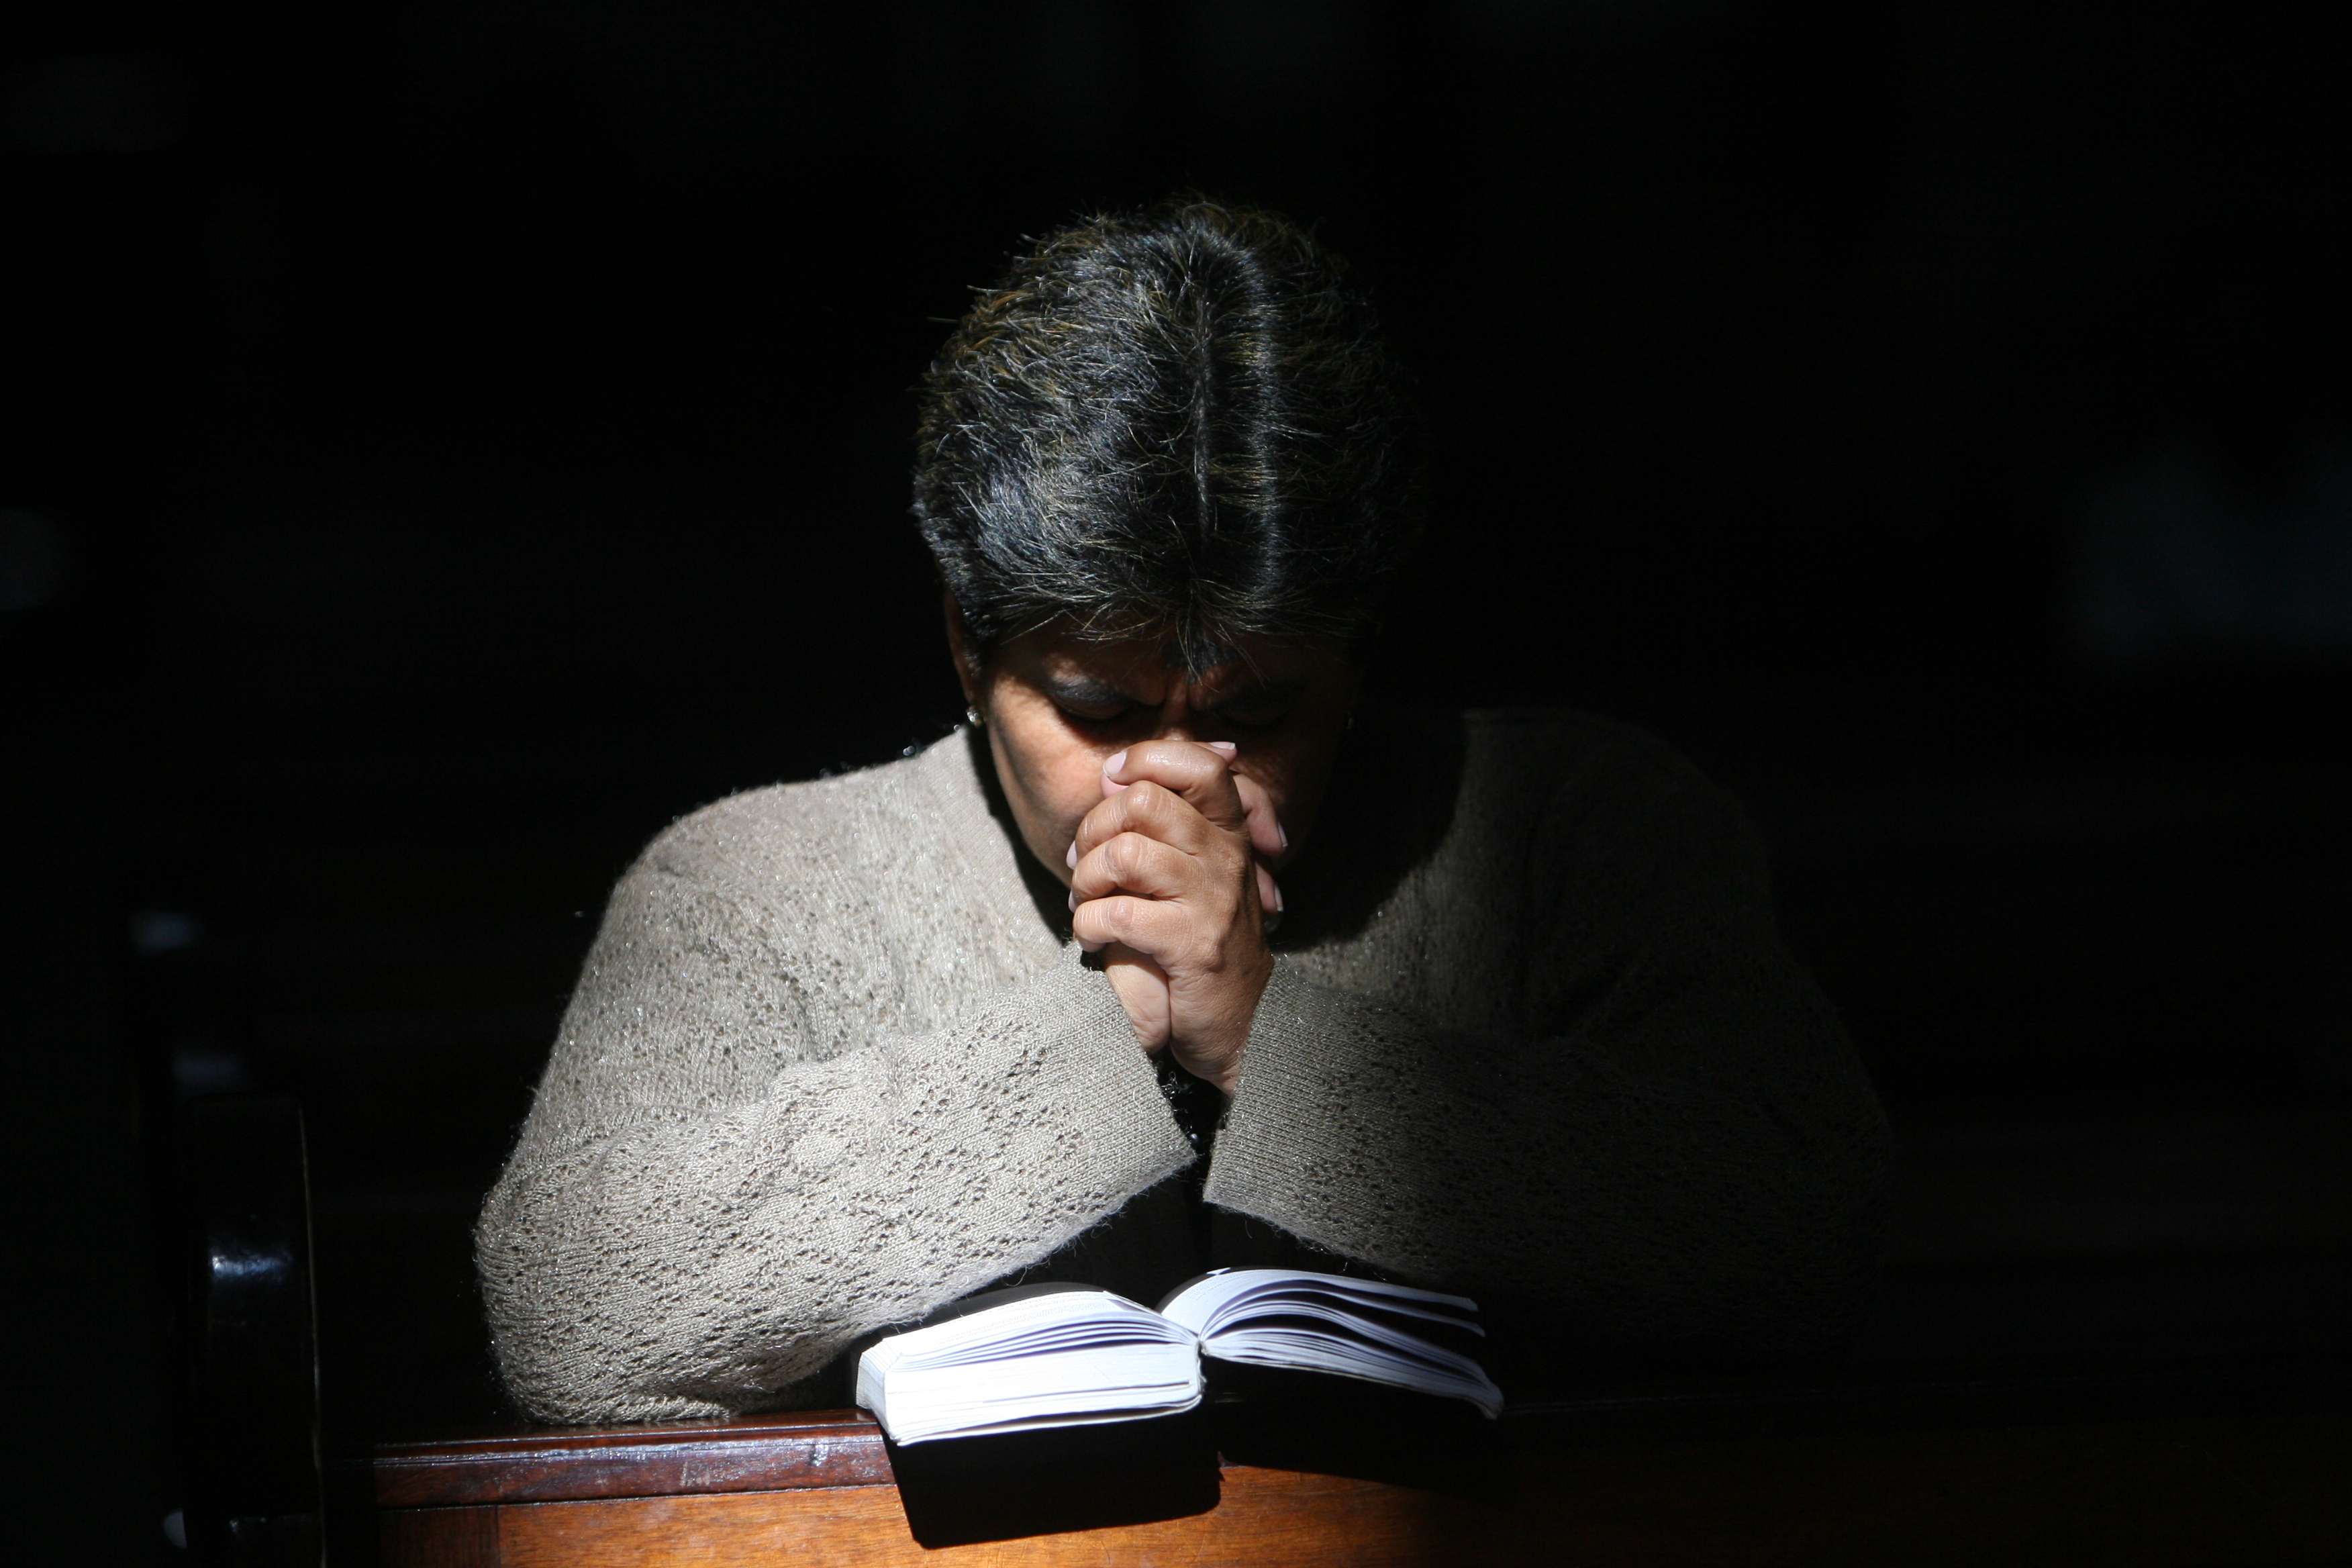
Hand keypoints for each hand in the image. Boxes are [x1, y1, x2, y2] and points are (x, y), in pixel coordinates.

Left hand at [1067, 740, 1284, 1093]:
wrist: (1240, 1025)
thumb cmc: (1197, 942)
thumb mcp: (1188, 872)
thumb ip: (1158, 821)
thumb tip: (1113, 775)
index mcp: (1229, 832)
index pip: (1200, 763)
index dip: (1148, 760)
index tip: (1115, 784)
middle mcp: (1227, 857)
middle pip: (1143, 802)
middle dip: (1094, 830)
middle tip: (1087, 863)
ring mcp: (1212, 899)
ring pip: (1124, 854)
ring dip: (1086, 880)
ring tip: (1088, 902)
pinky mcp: (1192, 943)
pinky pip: (1117, 913)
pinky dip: (1089, 925)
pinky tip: (1095, 938)